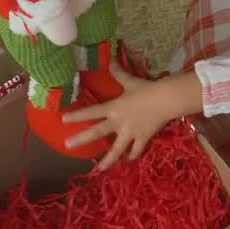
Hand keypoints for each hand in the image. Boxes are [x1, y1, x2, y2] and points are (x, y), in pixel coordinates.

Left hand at [63, 65, 204, 169]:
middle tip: (67, 145)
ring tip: (99, 169)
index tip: (63, 120)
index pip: (91, 112)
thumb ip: (119, 73)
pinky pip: (136, 149)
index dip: (77, 116)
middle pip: (97, 132)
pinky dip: (132, 155)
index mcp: (113, 107)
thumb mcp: (131, 81)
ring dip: (107, 160)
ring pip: (117, 149)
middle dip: (81, 139)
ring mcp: (130, 132)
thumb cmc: (147, 89)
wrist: (166, 100)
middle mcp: (118, 122)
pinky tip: (128, 160)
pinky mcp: (143, 138)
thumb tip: (110, 59)